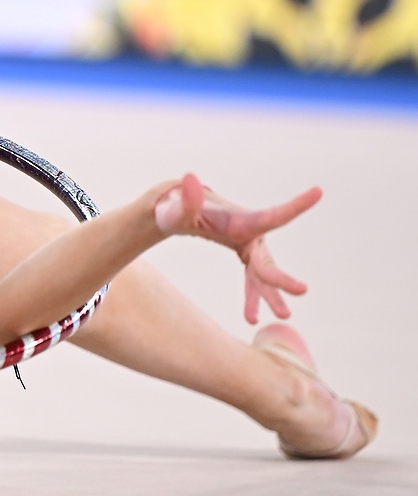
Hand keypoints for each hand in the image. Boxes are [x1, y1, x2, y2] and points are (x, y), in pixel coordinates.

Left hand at [152, 174, 321, 323]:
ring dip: (272, 295)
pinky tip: (250, 318)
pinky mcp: (246, 257)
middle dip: (281, 277)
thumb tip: (189, 177)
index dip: (295, 206)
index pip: (271, 215)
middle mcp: (251, 233)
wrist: (178, 212)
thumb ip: (185, 199)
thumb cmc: (176, 208)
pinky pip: (253, 281)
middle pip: (268, 259)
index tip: (318, 191)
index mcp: (240, 220)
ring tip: (283, 316)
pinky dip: (253, 298)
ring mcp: (251, 247)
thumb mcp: (176, 208)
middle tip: (301, 291)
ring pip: (264, 275)